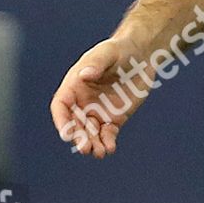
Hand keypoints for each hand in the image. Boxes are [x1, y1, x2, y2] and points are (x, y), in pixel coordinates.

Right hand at [49, 36, 155, 158]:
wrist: (142, 55)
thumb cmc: (120, 49)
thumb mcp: (108, 52)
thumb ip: (96, 63)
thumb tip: (85, 75)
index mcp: (74, 85)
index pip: (61, 106)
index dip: (61, 121)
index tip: (66, 134)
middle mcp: (82, 102)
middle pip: (75, 124)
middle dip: (79, 137)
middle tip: (85, 147)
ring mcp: (97, 112)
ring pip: (90, 133)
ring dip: (92, 144)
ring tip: (99, 152)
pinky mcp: (114, 118)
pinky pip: (107, 134)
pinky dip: (107, 142)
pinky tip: (110, 148)